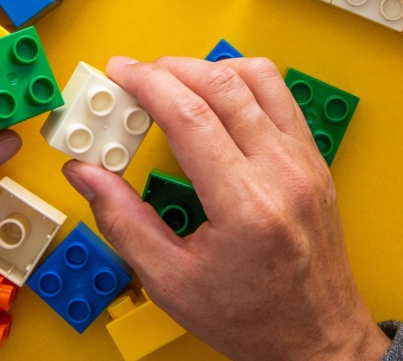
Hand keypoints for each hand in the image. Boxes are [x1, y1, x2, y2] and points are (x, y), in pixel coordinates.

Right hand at [62, 57, 389, 360]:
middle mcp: (283, 173)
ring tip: (175, 84)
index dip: (147, 84)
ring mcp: (305, 162)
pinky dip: (243, 85)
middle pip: (223, 85)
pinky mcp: (314, 161)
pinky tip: (217, 100)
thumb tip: (85, 174)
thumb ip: (122, 220)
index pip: (191, 115)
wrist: (317, 339)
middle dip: (170, 68)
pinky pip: (280, 98)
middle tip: (136, 77)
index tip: (120, 73)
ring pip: (259, 78)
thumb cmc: (254, 320)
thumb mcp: (170, 282)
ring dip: (210, 69)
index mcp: (246, 205)